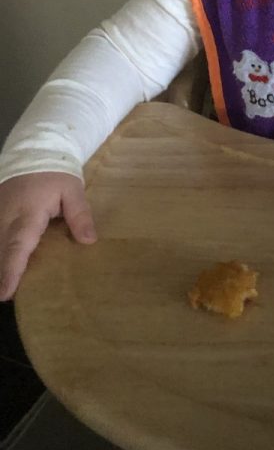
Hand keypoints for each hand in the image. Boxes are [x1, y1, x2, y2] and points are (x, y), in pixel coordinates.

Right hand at [0, 172, 96, 299]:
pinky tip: (4, 267)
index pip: (17, 247)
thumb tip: (89, 241)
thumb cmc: (55, 174)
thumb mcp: (72, 190)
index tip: (5, 294)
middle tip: (5, 297)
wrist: (33, 153)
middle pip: (0, 251)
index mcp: (27, 215)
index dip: (11, 271)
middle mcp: (5, 219)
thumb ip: (79, 215)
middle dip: (1, 273)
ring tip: (5, 287)